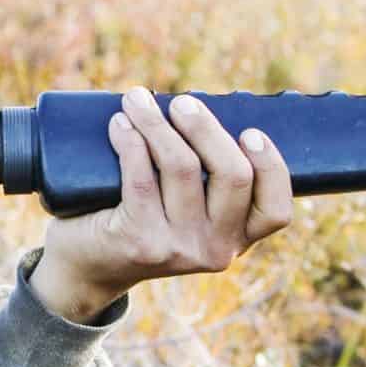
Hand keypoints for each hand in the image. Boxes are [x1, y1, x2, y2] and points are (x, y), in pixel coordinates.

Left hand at [30, 87, 295, 320]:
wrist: (89, 266)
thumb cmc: (143, 219)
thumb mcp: (188, 211)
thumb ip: (208, 178)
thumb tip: (201, 108)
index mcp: (238, 239)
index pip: (276, 211)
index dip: (271, 167)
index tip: (250, 133)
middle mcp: (216, 249)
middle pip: (233, 175)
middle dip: (206, 128)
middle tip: (182, 103)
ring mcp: (179, 249)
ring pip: (182, 166)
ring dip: (157, 123)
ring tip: (137, 100)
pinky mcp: (140, 241)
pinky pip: (141, 177)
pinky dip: (130, 141)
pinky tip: (119, 124)